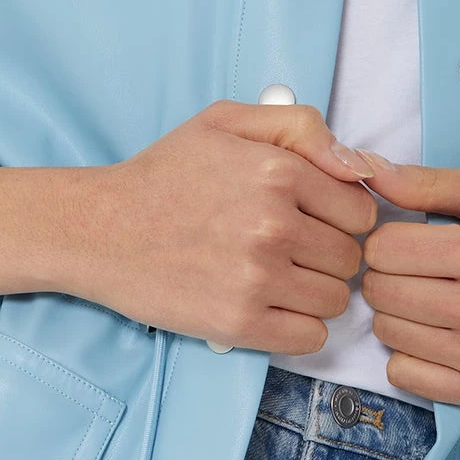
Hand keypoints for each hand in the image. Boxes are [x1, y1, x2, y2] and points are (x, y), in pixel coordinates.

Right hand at [68, 101, 378, 353]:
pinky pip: (310, 337)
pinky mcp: (237, 322)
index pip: (360, 211)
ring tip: (274, 277)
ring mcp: (256, 278)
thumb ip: (299, 126)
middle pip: (350, 257)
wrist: (98, 228)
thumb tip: (361, 165)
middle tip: (286, 249)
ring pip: (336, 299)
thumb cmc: (161, 175)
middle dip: (326, 254)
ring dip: (313, 292)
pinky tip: (268, 306)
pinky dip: (297, 326)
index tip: (310, 219)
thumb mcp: (224, 122)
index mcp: (277, 171)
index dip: (339, 216)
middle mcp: (272, 225)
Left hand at [358, 155, 459, 406]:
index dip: (386, 241)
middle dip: (387, 276)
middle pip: (380, 291)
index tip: (408, 242)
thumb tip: (364, 172)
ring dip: (396, 314)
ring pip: (385, 332)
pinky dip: (407, 354)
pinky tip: (435, 334)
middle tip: (416, 272)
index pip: (383, 249)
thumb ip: (427, 182)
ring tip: (429, 300)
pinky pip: (402, 374)